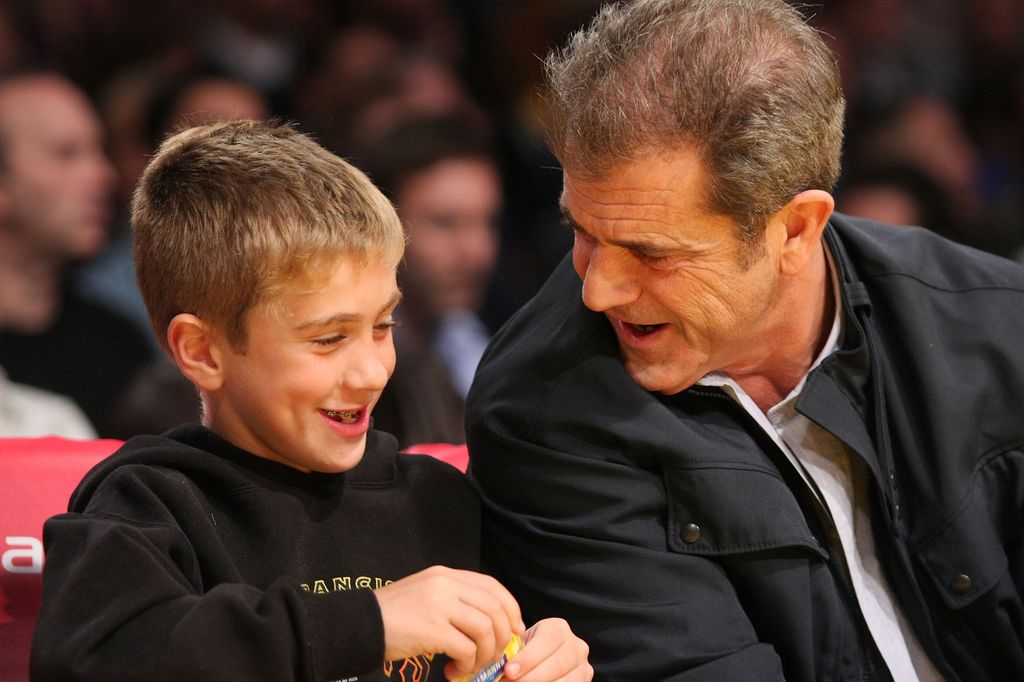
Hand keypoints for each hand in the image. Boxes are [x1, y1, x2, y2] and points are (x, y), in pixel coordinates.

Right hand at [374, 566, 525, 676]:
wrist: (359, 624)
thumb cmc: (393, 616)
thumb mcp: (426, 595)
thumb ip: (454, 600)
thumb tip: (490, 622)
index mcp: (446, 575)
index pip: (492, 586)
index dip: (510, 609)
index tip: (514, 630)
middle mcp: (446, 585)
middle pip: (495, 609)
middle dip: (503, 636)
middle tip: (495, 655)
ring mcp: (439, 605)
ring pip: (486, 630)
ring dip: (485, 654)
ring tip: (471, 666)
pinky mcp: (432, 629)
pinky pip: (467, 649)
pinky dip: (468, 664)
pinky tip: (454, 669)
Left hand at [502, 618, 592, 680]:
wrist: (542, 659)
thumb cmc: (528, 652)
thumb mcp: (522, 646)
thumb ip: (515, 653)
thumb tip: (501, 667)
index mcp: (558, 628)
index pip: (547, 640)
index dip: (528, 658)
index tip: (509, 671)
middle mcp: (576, 645)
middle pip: (557, 664)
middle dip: (531, 677)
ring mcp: (583, 666)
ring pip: (565, 681)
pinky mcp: (585, 681)